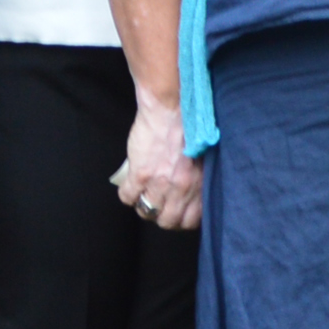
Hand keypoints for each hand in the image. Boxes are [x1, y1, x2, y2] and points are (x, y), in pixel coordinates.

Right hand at [112, 95, 201, 230]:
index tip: (175, 213)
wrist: (171, 107)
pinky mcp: (140, 173)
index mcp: (200, 184)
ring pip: (147, 211)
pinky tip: (130, 186)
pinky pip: (128, 197)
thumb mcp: (201, 158)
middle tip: (157, 206)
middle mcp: (182, 188)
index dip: (181, 219)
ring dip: (143, 207)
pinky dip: (127, 195)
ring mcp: (160, 183)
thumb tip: (190, 194)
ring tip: (142, 196)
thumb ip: (196, 179)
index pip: (191, 220)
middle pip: (167, 221)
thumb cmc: (188, 127)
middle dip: (161, 217)